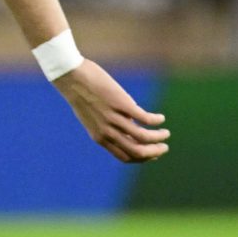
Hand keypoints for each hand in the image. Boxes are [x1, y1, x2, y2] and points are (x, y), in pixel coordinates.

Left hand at [55, 61, 170, 162]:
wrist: (71, 77)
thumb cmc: (81, 94)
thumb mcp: (92, 117)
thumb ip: (108, 126)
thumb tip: (130, 126)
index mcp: (100, 137)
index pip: (125, 157)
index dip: (142, 159)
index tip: (153, 155)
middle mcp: (107, 132)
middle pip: (137, 151)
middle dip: (154, 152)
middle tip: (164, 148)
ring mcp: (114, 119)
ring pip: (144, 137)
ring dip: (159, 136)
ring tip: (166, 133)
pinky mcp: (122, 104)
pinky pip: (145, 118)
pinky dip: (156, 120)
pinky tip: (161, 118)